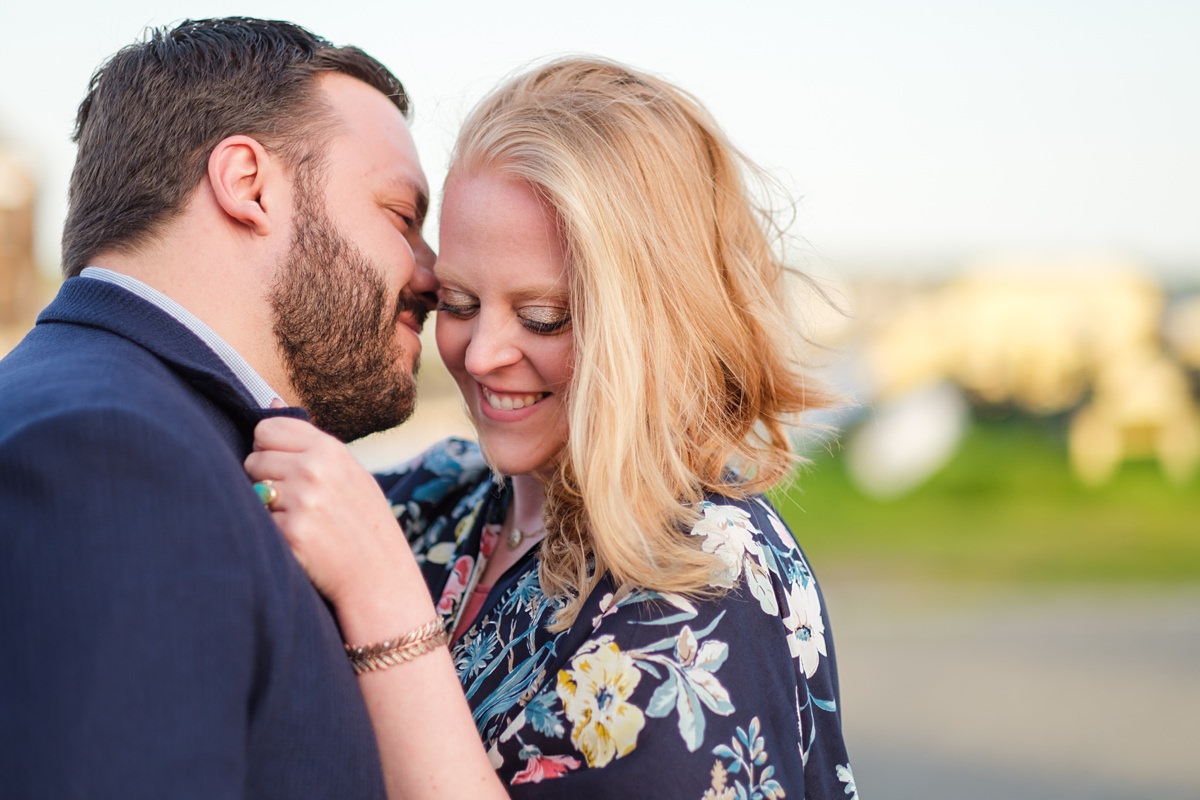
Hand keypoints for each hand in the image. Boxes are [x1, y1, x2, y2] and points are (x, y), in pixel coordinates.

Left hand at [243, 417, 413, 614]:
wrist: (379, 576)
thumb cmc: (361, 522)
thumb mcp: (349, 472)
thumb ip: (309, 443)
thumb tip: (268, 401)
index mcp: (330, 449)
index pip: (267, 428)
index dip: (269, 448)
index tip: (284, 467)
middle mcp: (314, 470)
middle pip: (253, 459)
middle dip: (265, 479)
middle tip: (293, 502)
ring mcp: (302, 501)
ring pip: (251, 490)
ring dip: (265, 506)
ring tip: (298, 521)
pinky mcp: (290, 533)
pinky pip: (257, 521)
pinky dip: (270, 532)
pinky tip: (297, 541)